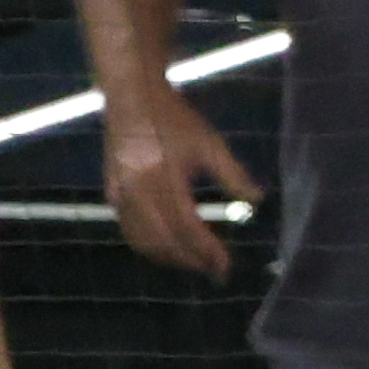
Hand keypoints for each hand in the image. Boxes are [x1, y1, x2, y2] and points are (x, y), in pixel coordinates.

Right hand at [101, 78, 257, 280]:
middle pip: (163, 241)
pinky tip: (169, 247)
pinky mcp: (111, 196)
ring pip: (143, 242)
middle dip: (189, 259)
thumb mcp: (208, 143)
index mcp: (162, 175)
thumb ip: (232, 174)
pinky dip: (150, 246)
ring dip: (170, 257)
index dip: (205, 249)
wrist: (132, 100)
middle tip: (214, 269)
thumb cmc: (173, 119)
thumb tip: (257, 200)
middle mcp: (136, 190)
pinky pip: (130, 231)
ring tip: (194, 262)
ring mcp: (119, 195)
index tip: (224, 264)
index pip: (185, 225)